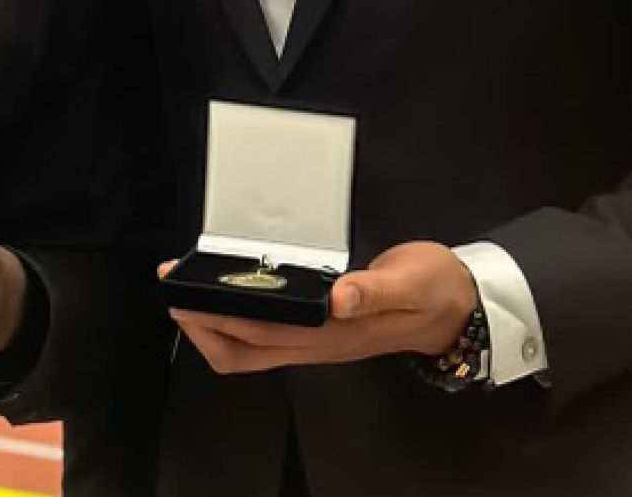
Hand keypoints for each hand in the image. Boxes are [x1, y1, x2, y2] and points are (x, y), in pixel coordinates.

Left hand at [164, 240, 477, 375]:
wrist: (459, 308)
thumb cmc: (433, 289)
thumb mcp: (409, 280)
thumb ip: (373, 289)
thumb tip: (338, 296)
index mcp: (333, 332)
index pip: (259, 332)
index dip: (216, 318)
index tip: (183, 296)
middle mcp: (318, 344)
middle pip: (243, 349)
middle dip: (200, 323)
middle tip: (173, 290)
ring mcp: (318, 343)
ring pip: (251, 351)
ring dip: (214, 328)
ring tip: (189, 297)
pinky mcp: (322, 333)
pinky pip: (266, 340)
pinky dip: (238, 322)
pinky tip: (230, 299)